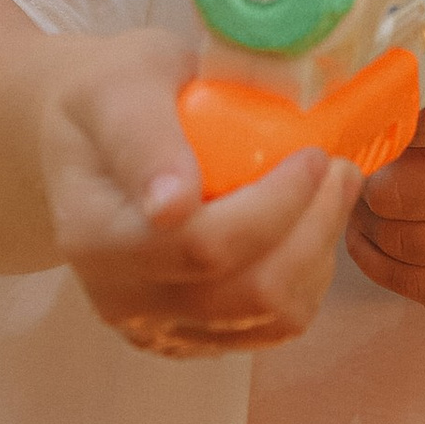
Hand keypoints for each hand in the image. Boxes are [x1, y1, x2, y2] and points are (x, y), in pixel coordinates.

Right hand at [40, 32, 357, 359]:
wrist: (85, 139)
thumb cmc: (110, 97)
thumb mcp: (119, 87)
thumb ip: (143, 138)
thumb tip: (171, 206)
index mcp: (93, 234)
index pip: (203, 246)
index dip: (276, 205)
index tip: (314, 152)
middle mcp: (119, 296)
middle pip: (250, 291)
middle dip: (314, 227)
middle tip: (339, 167)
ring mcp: (155, 325)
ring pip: (272, 315)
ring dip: (319, 252)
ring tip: (331, 190)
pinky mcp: (190, 337)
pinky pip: (274, 325)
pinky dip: (307, 277)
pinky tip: (305, 226)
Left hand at [348, 14, 424, 310]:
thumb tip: (369, 35)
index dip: (385, 116)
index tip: (365, 107)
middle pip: (412, 189)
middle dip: (367, 173)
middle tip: (353, 153)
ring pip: (410, 242)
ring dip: (368, 218)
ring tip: (359, 187)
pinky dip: (383, 264)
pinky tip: (371, 233)